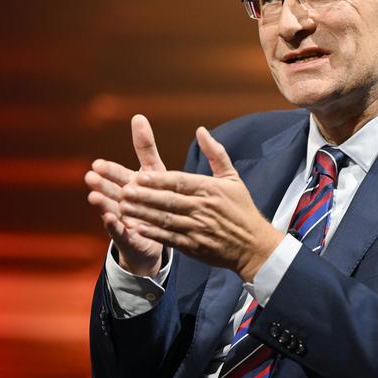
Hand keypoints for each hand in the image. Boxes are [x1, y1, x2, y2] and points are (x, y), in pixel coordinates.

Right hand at [84, 114, 165, 276]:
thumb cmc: (154, 196)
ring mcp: (124, 219)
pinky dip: (114, 226)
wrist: (158, 234)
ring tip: (93, 197)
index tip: (97, 164)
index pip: (118, 174)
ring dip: (103, 204)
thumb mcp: (154, 170)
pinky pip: (121, 232)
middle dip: (101, 184)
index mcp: (131, 184)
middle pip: (111, 190)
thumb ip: (145, 146)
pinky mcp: (128, 237)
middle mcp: (124, 200)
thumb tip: (138, 116)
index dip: (109, 170)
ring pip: (112, 210)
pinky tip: (110, 219)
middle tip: (90, 176)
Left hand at [118, 127, 284, 281]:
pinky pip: (170, 239)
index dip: (158, 180)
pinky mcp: (195, 247)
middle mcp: (203, 208)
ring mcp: (198, 229)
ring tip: (123, 207)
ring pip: (166, 220)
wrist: (254, 245)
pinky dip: (153, 233)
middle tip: (124, 191)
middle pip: (169, 201)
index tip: (139, 176)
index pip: (180, 182)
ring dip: (143, 214)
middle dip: (145, 196)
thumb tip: (201, 130)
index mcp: (210, 189)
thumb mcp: (232, 177)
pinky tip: (136, 228)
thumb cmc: (242, 209)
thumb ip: (215, 153)